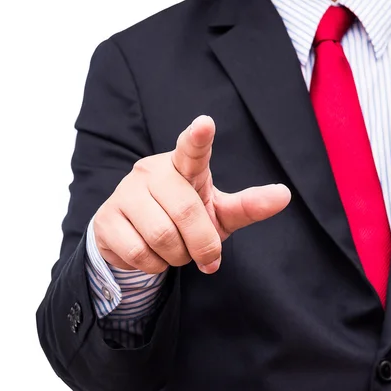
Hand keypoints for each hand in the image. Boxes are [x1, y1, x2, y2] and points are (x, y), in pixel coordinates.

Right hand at [93, 115, 291, 273]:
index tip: (205, 124)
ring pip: (161, 236)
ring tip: (175, 251)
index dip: (198, 139)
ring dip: (177, 256)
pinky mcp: (106, 219)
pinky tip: (153, 255)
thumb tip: (284, 195)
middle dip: (201, 245)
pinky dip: (155, 265)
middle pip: (186, 213)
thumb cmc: (185, 220)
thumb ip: (248, 206)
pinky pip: (139, 252)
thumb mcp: (218, 212)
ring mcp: (125, 193)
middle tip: (204, 256)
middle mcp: (152, 172)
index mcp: (183, 166)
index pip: (191, 150)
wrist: (138, 239)